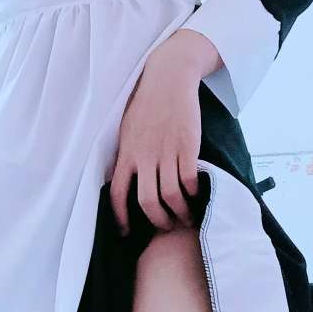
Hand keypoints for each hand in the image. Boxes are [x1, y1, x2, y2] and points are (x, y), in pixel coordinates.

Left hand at [109, 30, 217, 235]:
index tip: (126, 231)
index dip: (121, 217)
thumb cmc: (147, 104)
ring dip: (180, 212)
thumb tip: (123, 177)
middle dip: (158, 221)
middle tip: (167, 227)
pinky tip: (196, 195)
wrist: (167, 80)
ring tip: (186, 217)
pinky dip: (193, 192)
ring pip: (170, 194)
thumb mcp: (127, 130)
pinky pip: (189, 178)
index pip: (116, 193)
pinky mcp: (186, 146)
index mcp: (126, 154)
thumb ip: (126, 154)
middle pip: (147, 202)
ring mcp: (165, 151)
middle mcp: (144, 156)